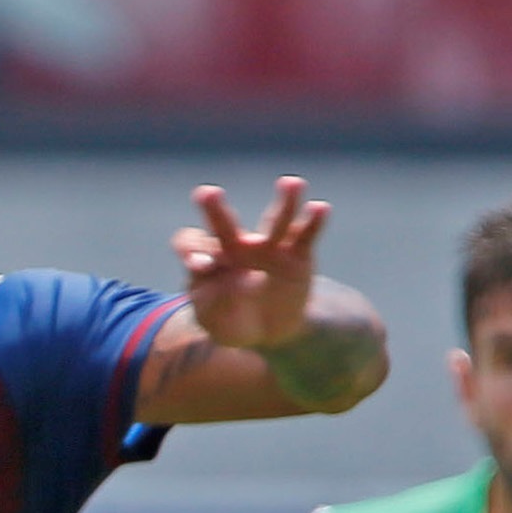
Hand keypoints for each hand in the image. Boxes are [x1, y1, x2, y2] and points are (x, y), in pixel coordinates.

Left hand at [172, 176, 332, 353]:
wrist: (267, 329)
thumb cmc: (230, 320)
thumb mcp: (213, 320)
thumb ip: (209, 302)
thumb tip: (217, 279)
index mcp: (207, 259)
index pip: (191, 245)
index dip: (192, 250)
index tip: (202, 266)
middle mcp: (236, 246)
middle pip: (223, 224)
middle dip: (214, 210)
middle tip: (207, 194)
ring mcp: (269, 248)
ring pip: (275, 220)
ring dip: (284, 201)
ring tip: (291, 183)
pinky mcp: (297, 256)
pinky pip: (305, 235)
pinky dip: (313, 221)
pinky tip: (320, 208)